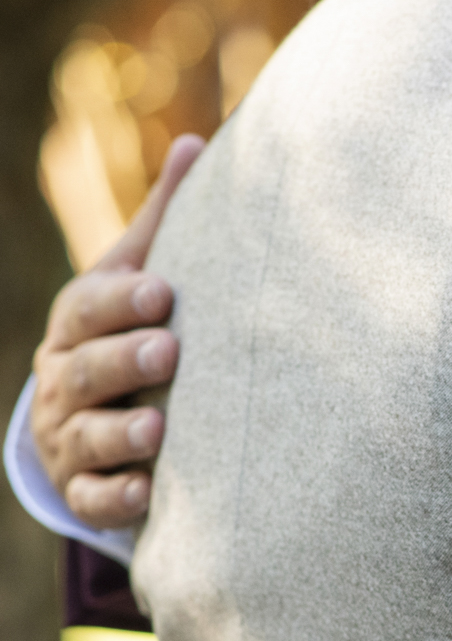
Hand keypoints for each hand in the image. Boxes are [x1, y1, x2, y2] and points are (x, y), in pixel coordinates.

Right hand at [29, 134, 203, 528]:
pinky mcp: (85, 489)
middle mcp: (64, 379)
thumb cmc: (126, 330)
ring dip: (121, 434)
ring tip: (160, 432)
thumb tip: (198, 142)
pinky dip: (116, 497)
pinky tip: (147, 492)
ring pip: (87, 436)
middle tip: (168, 352)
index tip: (163, 292)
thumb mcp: (136, 277)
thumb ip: (164, 223)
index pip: (89, 307)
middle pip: (84, 369)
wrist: (88, 415)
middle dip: (122, 360)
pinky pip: (94, 498)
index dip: (121, 300)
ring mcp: (71, 437)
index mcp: (78, 324)